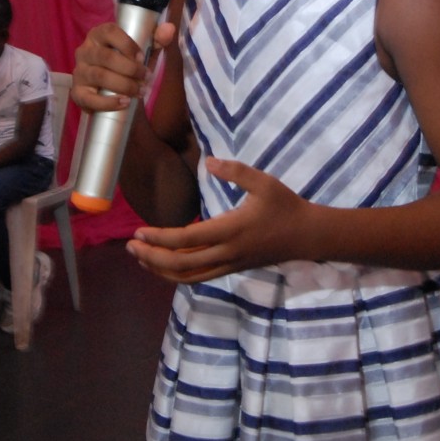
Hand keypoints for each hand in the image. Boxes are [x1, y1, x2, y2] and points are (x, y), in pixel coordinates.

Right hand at [71, 21, 175, 111]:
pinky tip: (124, 102)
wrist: (115, 89)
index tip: (142, 57)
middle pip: (105, 57)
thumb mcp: (145, 51)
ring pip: (99, 76)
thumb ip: (157, 39)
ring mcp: (79, 72)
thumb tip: (169, 29)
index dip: (127, 44)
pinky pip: (89, 98)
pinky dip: (108, 103)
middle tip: (147, 78)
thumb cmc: (129, 63)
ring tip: (140, 91)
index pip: (109, 31)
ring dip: (124, 85)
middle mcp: (85, 50)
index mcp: (99, 35)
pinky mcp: (77, 93)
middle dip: (130, 69)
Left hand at [126, 157, 313, 282]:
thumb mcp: (264, 182)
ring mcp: (230, 264)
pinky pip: (200, 278)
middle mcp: (227, 252)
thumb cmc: (285, 206)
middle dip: (153, 258)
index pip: (187, 240)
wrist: (308, 236)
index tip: (140, 231)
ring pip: (189, 277)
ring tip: (142, 258)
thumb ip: (236, 171)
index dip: (160, 238)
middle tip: (131, 246)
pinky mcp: (232, 268)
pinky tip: (167, 265)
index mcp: (231, 230)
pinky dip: (179, 275)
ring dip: (162, 270)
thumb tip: (208, 161)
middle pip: (181, 264)